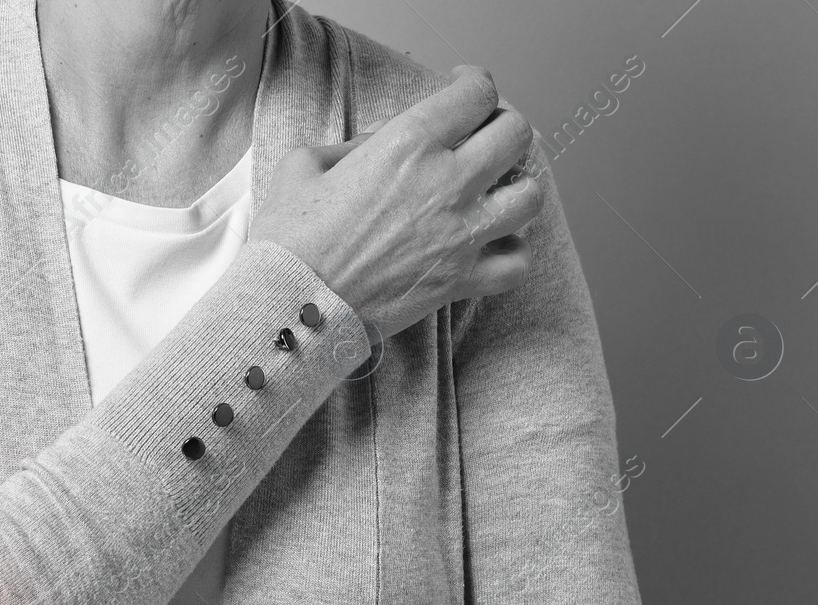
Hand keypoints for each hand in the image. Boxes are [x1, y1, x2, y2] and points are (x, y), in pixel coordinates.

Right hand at [249, 64, 543, 338]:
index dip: (474, 84)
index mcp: (408, 144)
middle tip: (484, 135)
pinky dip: (512, 252)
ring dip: (517, 188)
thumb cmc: (288, 240)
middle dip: (503, 127)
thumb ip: (351, 145)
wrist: (287, 307)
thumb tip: (378, 146)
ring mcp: (459, 235)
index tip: (464, 88)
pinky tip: (491, 246)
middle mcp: (446, 183)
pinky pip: (518, 262)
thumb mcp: (304, 165)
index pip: (476, 94)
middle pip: (516, 135)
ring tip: (495, 192)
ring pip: (530, 196)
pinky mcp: (459, 282)